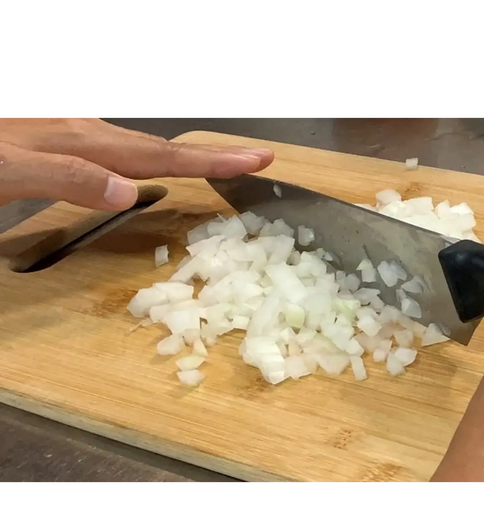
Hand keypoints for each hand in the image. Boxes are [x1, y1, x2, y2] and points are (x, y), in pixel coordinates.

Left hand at [0, 116, 273, 210]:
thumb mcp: (8, 171)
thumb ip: (66, 178)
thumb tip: (128, 193)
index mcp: (84, 145)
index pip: (162, 155)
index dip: (210, 160)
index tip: (254, 159)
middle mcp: (88, 138)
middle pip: (164, 148)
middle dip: (214, 155)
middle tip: (256, 158)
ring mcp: (77, 140)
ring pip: (146, 149)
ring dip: (188, 157)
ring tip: (220, 162)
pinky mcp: (67, 149)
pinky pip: (124, 155)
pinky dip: (153, 161)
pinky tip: (150, 165)